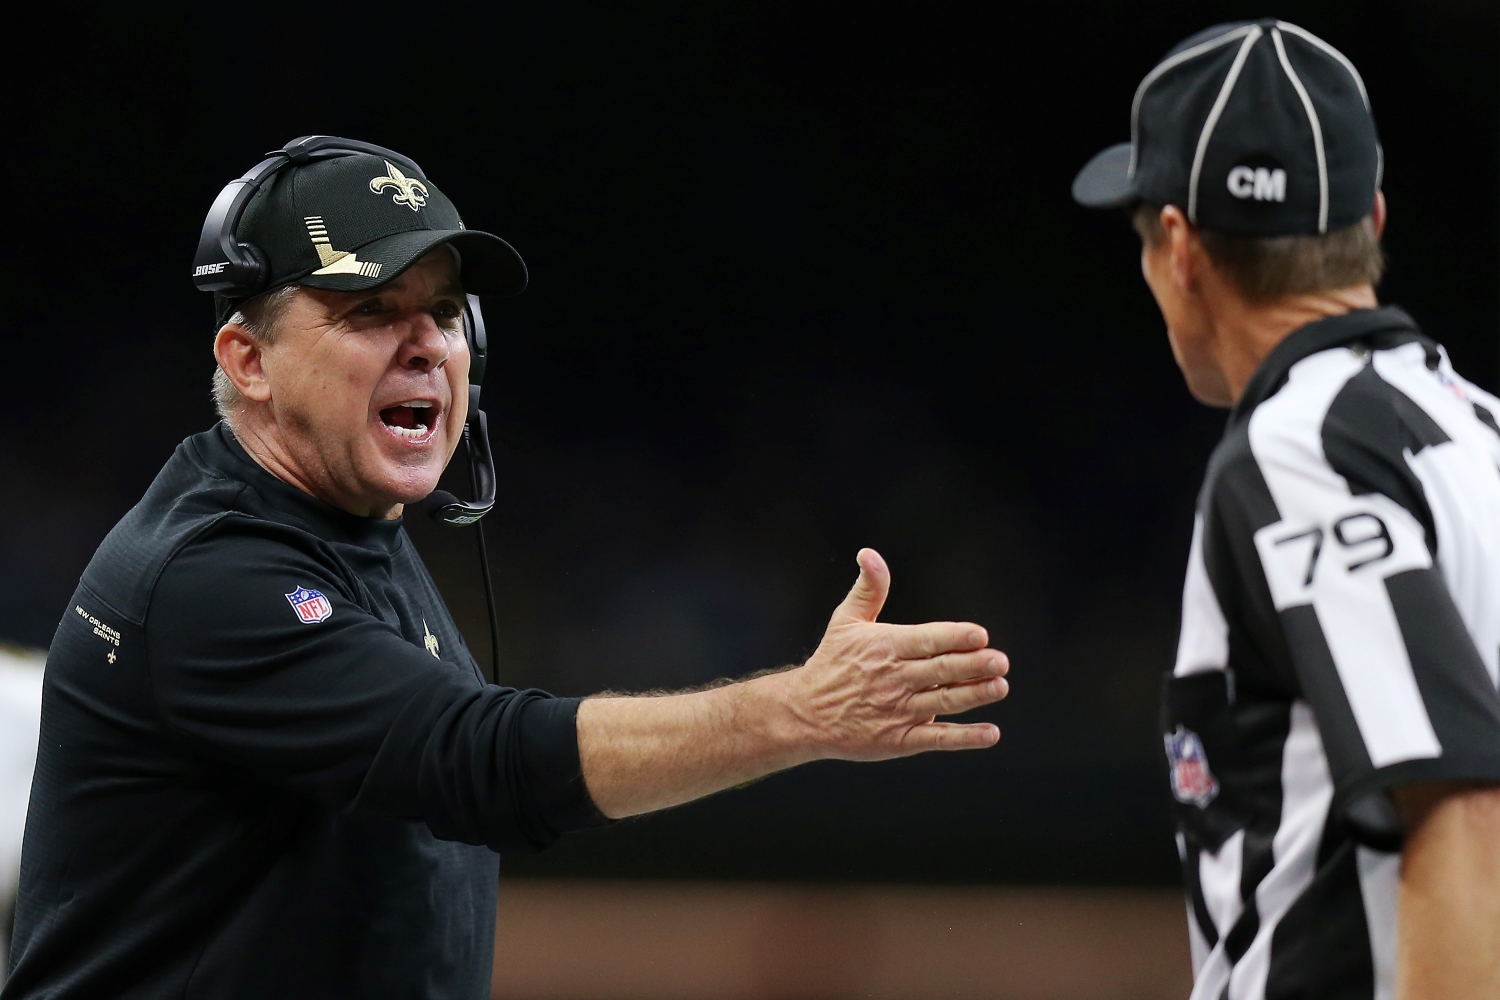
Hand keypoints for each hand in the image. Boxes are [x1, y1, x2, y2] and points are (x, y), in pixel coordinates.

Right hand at [772, 548, 1007, 759]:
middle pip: (940, 670)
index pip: (926, 640)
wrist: (804, 713)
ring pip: (944, 702)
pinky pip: (937, 738)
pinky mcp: (899, 740)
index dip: (954, 637)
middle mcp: (894, 678)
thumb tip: (870, 554)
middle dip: (972, 665)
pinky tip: (990, 733)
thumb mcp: (845, 621)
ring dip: (974, 695)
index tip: (979, 635)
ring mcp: (898, 711)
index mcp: (885, 647)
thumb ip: (868, 589)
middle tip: (1000, 661)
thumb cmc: (831, 664)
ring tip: (999, 687)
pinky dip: (964, 737)